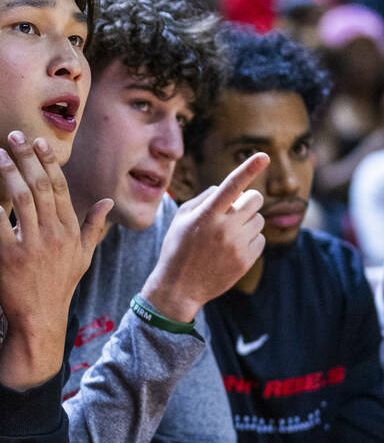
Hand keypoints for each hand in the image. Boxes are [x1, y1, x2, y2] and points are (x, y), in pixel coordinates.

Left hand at [0, 132, 111, 388]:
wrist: (41, 319)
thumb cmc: (59, 286)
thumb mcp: (83, 257)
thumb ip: (93, 227)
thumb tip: (108, 203)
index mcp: (70, 230)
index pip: (60, 187)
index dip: (48, 162)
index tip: (39, 142)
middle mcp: (55, 233)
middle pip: (41, 186)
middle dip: (27, 158)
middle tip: (13, 136)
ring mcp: (34, 243)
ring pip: (22, 199)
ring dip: (8, 173)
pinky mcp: (12, 256)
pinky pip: (0, 223)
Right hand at [141, 152, 268, 322]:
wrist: (179, 287)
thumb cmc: (177, 248)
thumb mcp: (181, 219)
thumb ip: (204, 199)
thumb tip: (227, 188)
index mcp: (206, 215)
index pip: (231, 186)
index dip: (248, 168)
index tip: (264, 156)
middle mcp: (224, 228)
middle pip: (255, 200)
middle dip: (248, 201)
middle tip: (235, 211)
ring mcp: (237, 245)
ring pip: (259, 220)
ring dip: (247, 223)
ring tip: (227, 236)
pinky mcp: (247, 260)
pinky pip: (260, 239)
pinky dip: (250, 240)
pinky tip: (232, 249)